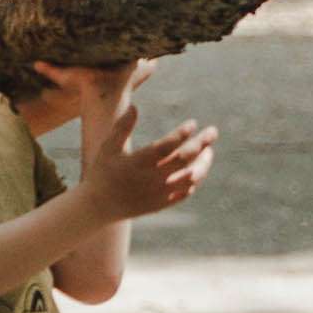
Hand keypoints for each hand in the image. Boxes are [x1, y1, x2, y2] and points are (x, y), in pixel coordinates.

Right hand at [72, 75, 217, 223]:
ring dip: (204, 163)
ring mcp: (159, 193)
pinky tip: (197, 169)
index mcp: (138, 162)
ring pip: (191, 178)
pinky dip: (194, 180)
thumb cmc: (103, 171)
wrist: (99, 206)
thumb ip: (122, 127)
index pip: (167, 146)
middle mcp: (151, 179)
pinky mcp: (162, 204)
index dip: (182, 133)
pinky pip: (185, 192)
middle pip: (185, 159)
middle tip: (213, 131)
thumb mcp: (108, 147)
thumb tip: (136, 107)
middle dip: (202, 143)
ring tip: (209, 151)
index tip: (193, 122)